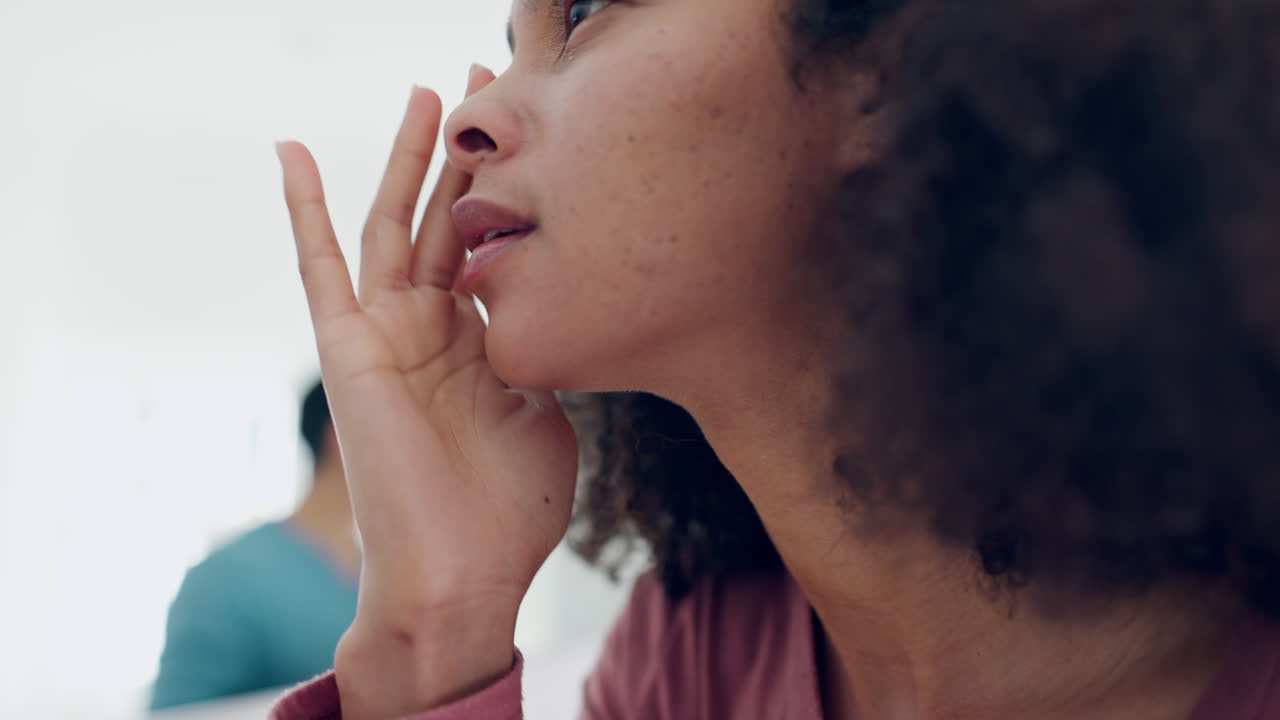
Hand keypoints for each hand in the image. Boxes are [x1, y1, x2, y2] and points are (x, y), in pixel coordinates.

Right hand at [276, 67, 578, 716]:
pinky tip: (295, 152)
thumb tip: (559, 315)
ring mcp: (389, 334)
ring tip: (429, 95)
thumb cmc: (509, 511)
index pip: (493, 245)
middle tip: (488, 81)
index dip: (512, 189)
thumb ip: (543, 355)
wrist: (462, 576)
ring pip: (396, 225)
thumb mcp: (547, 413)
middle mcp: (433, 328)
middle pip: (448, 218)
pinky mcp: (349, 348)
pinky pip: (321, 267)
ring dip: (411, 159)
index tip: (541, 132)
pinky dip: (305, 209)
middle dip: (471, 153)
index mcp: (481, 342)